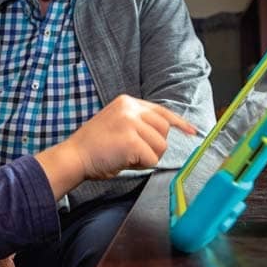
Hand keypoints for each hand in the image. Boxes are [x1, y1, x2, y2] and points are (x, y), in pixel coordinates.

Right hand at [35, 94, 196, 197]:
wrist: (74, 156)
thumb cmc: (94, 146)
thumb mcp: (117, 124)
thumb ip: (137, 123)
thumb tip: (162, 134)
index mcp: (127, 102)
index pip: (161, 111)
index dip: (179, 123)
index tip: (192, 132)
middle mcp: (130, 108)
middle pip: (164, 130)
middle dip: (154, 146)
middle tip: (134, 152)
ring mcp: (130, 123)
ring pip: (160, 146)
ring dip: (147, 157)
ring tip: (125, 156)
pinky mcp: (131, 140)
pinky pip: (151, 159)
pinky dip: (140, 165)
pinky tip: (123, 161)